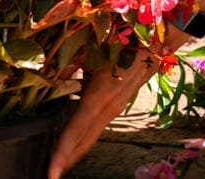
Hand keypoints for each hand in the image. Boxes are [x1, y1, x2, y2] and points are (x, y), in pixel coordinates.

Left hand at [47, 51, 158, 178]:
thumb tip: (48, 79)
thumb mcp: (90, 51)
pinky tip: (71, 139)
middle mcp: (109, 108)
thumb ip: (69, 67)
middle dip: (66, 160)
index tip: (51, 173)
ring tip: (55, 163)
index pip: (76, 131)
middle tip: (49, 175)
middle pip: (84, 141)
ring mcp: (115, 107)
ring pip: (91, 135)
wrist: (156, 39)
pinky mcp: (117, 103)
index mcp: (99, 96)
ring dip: (73, 150)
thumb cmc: (119, 39)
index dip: (62, 153)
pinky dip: (81, 136)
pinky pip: (96, 125)